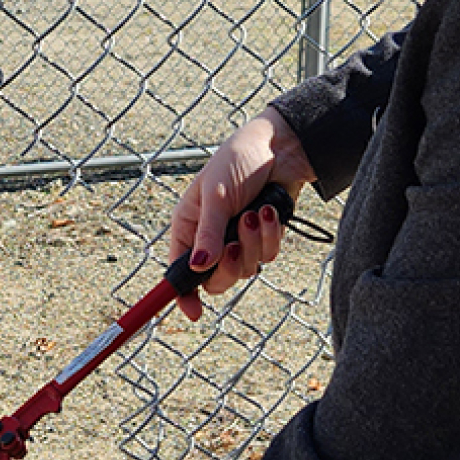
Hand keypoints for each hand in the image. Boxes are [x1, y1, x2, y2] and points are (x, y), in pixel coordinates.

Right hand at [168, 108, 314, 320]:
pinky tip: (268, 211)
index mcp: (188, 226)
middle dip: (229, 265)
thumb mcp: (215, 195)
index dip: (182, 294)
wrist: (280, 147)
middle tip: (233, 245)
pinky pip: (267, 255)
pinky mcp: (263, 238)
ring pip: (246, 269)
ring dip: (252, 242)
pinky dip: (269, 236)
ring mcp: (238, 239)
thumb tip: (199, 266)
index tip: (193, 311)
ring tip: (255, 212)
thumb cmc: (237, 161)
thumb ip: (208, 233)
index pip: (179, 271)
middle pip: (215, 279)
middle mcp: (211, 238)